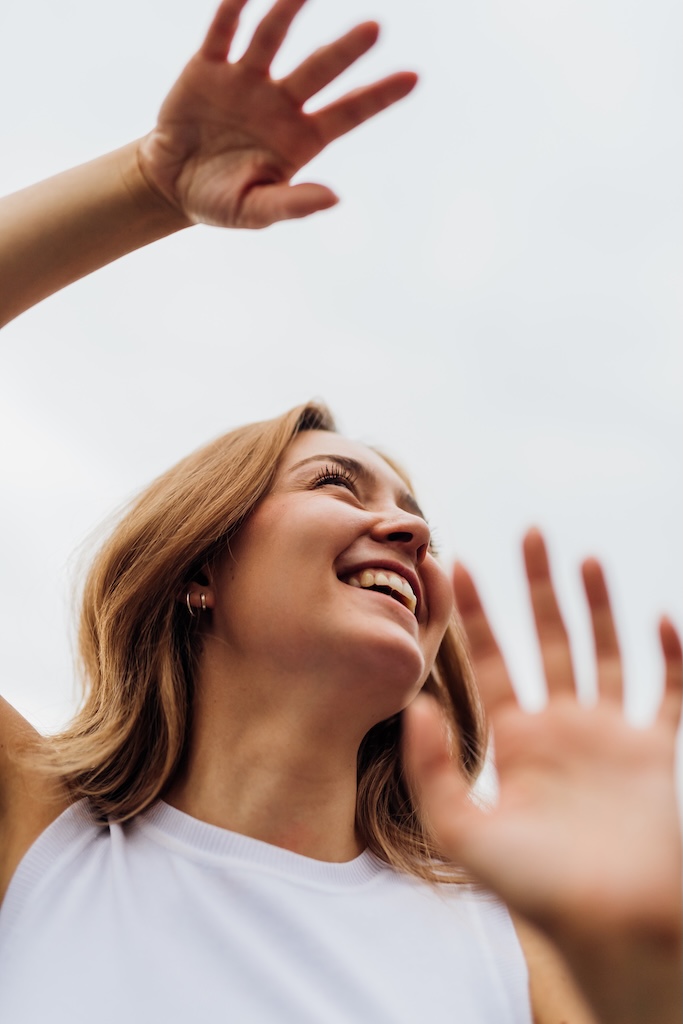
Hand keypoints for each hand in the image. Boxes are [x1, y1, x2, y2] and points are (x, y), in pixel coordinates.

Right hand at [137, 0, 416, 227]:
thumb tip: (334, 198)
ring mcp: (245, 81)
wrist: (171, 186)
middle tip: (375, 28)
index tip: (414, 78)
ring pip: (271, 40)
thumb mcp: (255, 211)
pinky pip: (222, 34)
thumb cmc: (220, 202)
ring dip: (287, 14)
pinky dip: (232, 12)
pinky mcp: (207, 69)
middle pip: (319, 70)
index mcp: (300, 138)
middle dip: (345, 51)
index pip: (348, 112)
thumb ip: (292, 204)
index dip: (379, 96)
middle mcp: (279, 103)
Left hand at [404, 530, 681, 1016]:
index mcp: (517, 742)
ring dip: (600, 605)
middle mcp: (564, 729)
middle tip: (528, 531)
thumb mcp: (466, 835)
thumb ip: (434, 774)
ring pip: (607, 652)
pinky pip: (670, 692)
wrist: (616, 931)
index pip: (491, 661)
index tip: (458, 563)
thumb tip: (416, 706)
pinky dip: (671, 656)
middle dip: (539, 588)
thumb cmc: (538, 891)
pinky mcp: (659, 752)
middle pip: (550, 640)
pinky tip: (660, 619)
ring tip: (584, 556)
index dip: (475, 614)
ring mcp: (614, 736)